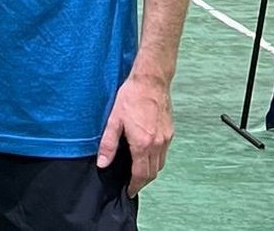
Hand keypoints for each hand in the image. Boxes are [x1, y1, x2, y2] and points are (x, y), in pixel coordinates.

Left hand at [97, 73, 172, 196]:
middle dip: (143, 181)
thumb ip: (108, 144)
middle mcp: (158, 144)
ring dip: (150, 171)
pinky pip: (164, 153)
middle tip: (132, 184)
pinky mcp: (170, 131)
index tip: (129, 191)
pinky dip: (156, 159)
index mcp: (143, 143)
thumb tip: (103, 163)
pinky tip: (146, 155)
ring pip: (160, 163)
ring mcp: (166, 138)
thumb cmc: (131, 97)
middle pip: (153, 172)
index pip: (141, 174)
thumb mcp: (113, 120)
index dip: (135, 185)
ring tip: (138, 172)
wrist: (151, 81)